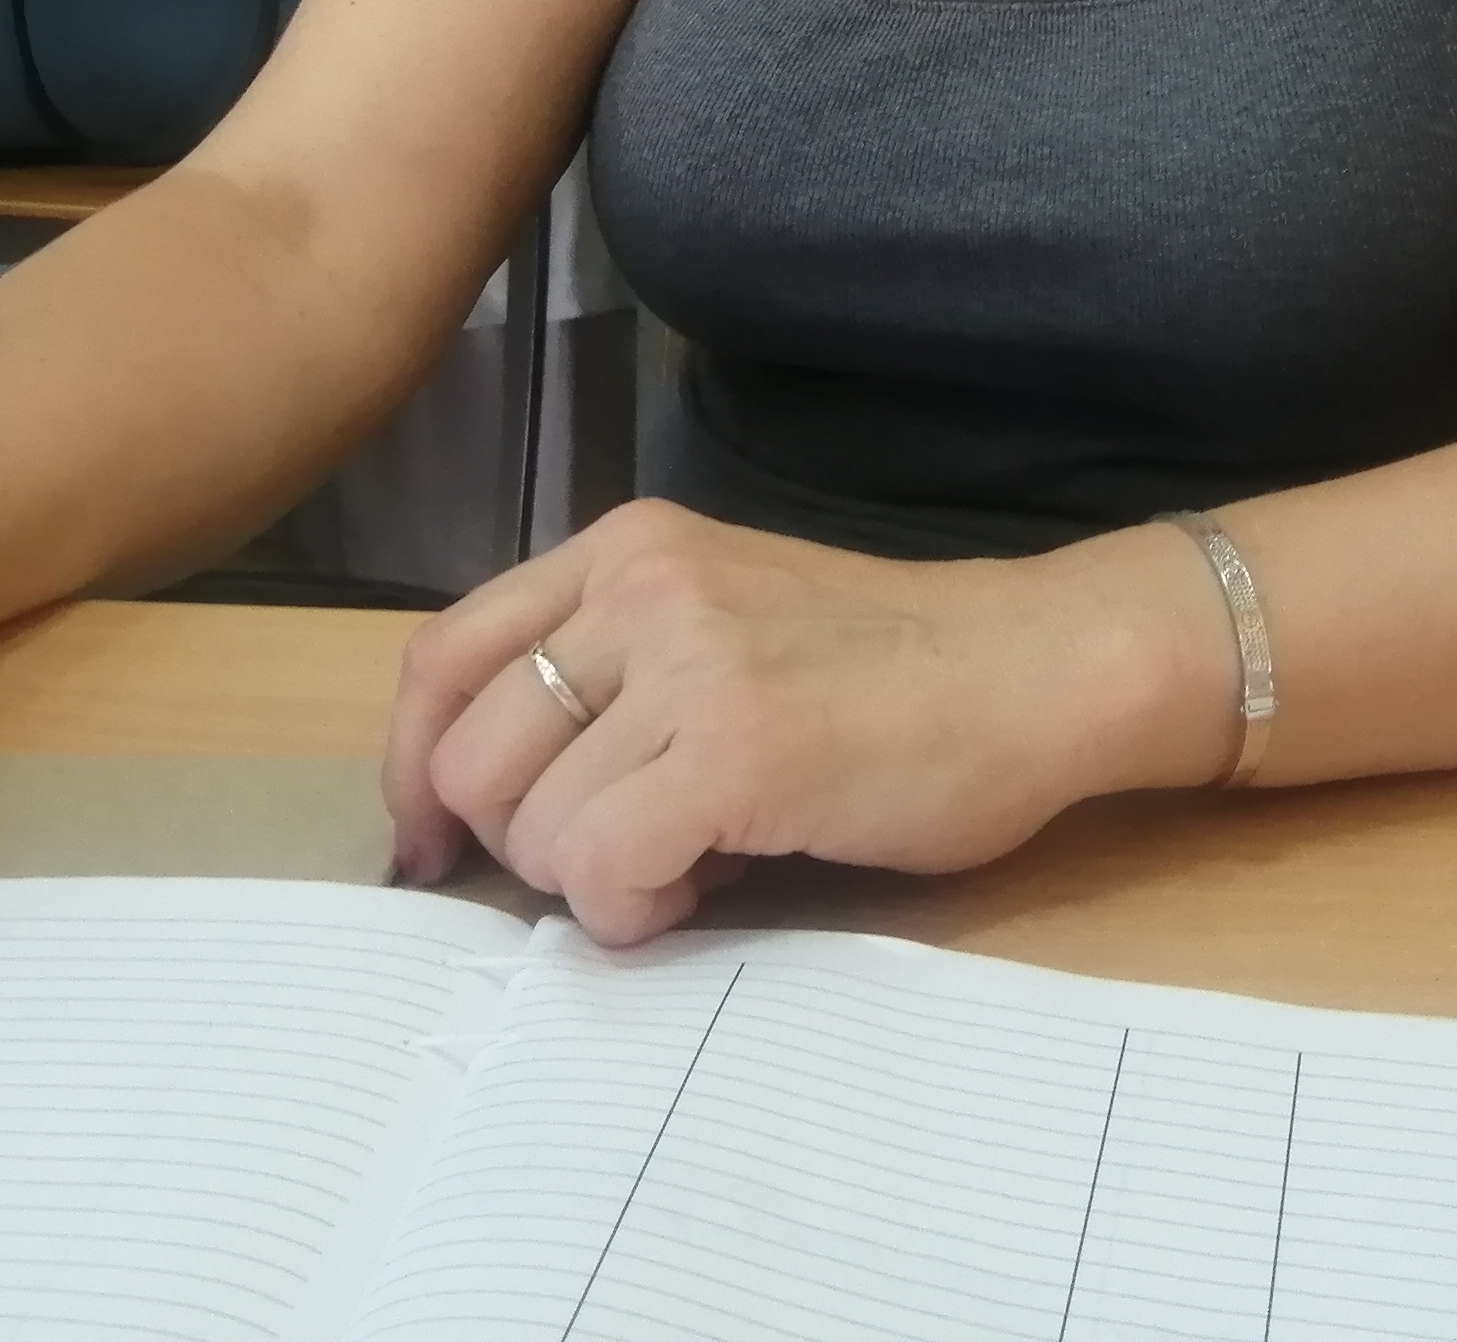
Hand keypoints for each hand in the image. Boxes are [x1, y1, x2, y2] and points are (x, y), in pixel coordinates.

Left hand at [381, 500, 1228, 943]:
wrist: (1039, 668)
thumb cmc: (893, 672)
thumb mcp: (725, 623)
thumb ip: (615, 674)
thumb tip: (490, 803)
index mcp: (626, 547)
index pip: (443, 658)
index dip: (417, 770)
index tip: (436, 846)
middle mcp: (639, 583)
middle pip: (469, 755)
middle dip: (521, 843)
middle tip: (617, 860)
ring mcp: (687, 659)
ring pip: (529, 824)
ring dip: (592, 880)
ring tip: (689, 859)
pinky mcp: (737, 745)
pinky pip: (602, 866)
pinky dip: (633, 909)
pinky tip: (705, 884)